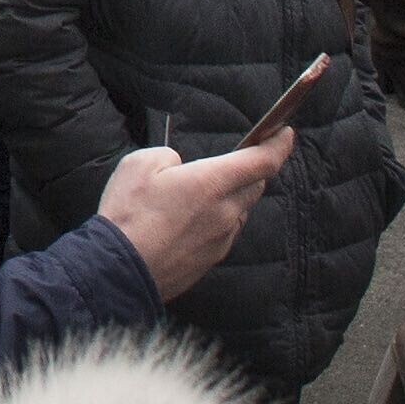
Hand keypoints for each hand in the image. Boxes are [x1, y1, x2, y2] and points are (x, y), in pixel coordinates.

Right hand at [94, 128, 291, 300]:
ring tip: (203, 194)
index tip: (285, 133)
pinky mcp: (212, 259)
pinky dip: (218, 220)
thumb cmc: (128, 215)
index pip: (263, 161)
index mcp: (212, 183)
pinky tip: (191, 221)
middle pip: (256, 185)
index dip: (279, 145)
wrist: (119, 271)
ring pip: (240, 209)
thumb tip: (180, 167)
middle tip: (235, 161)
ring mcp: (221, 239)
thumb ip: (169, 157)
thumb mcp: (139, 164)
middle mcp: (225, 212)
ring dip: (232, 196)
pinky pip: (226, 232)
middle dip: (251, 169)